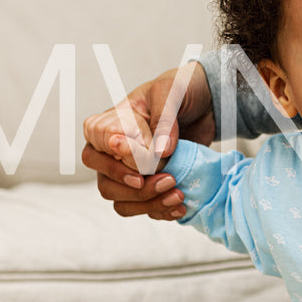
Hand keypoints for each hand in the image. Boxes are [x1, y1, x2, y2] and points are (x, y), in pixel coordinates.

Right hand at [80, 62, 215, 219]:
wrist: (205, 103)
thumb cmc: (178, 91)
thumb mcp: (171, 93)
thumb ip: (163, 119)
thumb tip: (159, 151)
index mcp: (107, 125)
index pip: (96, 149)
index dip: (114, 163)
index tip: (140, 167)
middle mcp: (111, 152)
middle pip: (105, 183)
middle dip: (136, 188)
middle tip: (167, 180)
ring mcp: (128, 171)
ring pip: (121, 201)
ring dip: (149, 203)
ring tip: (177, 194)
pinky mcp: (148, 184)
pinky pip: (144, 208)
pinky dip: (161, 210)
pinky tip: (180, 205)